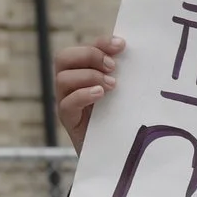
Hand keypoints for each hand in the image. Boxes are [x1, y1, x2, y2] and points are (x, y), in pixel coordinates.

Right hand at [55, 35, 122, 152]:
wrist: (114, 153)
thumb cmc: (119, 118)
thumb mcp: (122, 93)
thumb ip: (122, 74)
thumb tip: (134, 53)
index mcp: (82, 72)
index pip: (83, 48)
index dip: (100, 43)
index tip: (122, 45)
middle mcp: (70, 85)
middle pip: (63, 57)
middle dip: (89, 55)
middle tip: (112, 67)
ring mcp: (66, 102)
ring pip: (62, 78)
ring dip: (89, 76)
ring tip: (111, 85)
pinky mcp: (68, 121)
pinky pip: (66, 103)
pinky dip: (83, 95)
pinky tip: (100, 95)